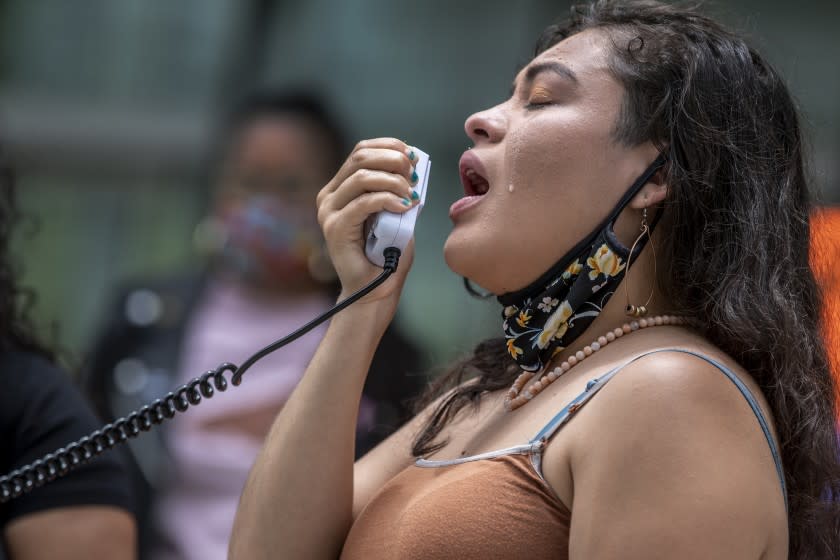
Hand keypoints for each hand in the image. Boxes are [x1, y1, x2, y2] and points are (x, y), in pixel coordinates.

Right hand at [316, 138, 418, 312]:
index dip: (388, 146)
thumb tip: (414, 167)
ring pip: (362, 177)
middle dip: (393, 160)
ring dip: (394, 181)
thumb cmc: (387, 254)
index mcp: (340, 188)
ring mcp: (329, 211)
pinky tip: (405, 206)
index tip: (413, 156)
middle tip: (414, 175)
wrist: (376, 289)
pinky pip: (365, 202)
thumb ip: (398, 190)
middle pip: (360, 158)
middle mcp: (329, 196)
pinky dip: (389, 199)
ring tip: (411, 195)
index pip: (361, 151)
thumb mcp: (396, 213)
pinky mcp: (335, 227)